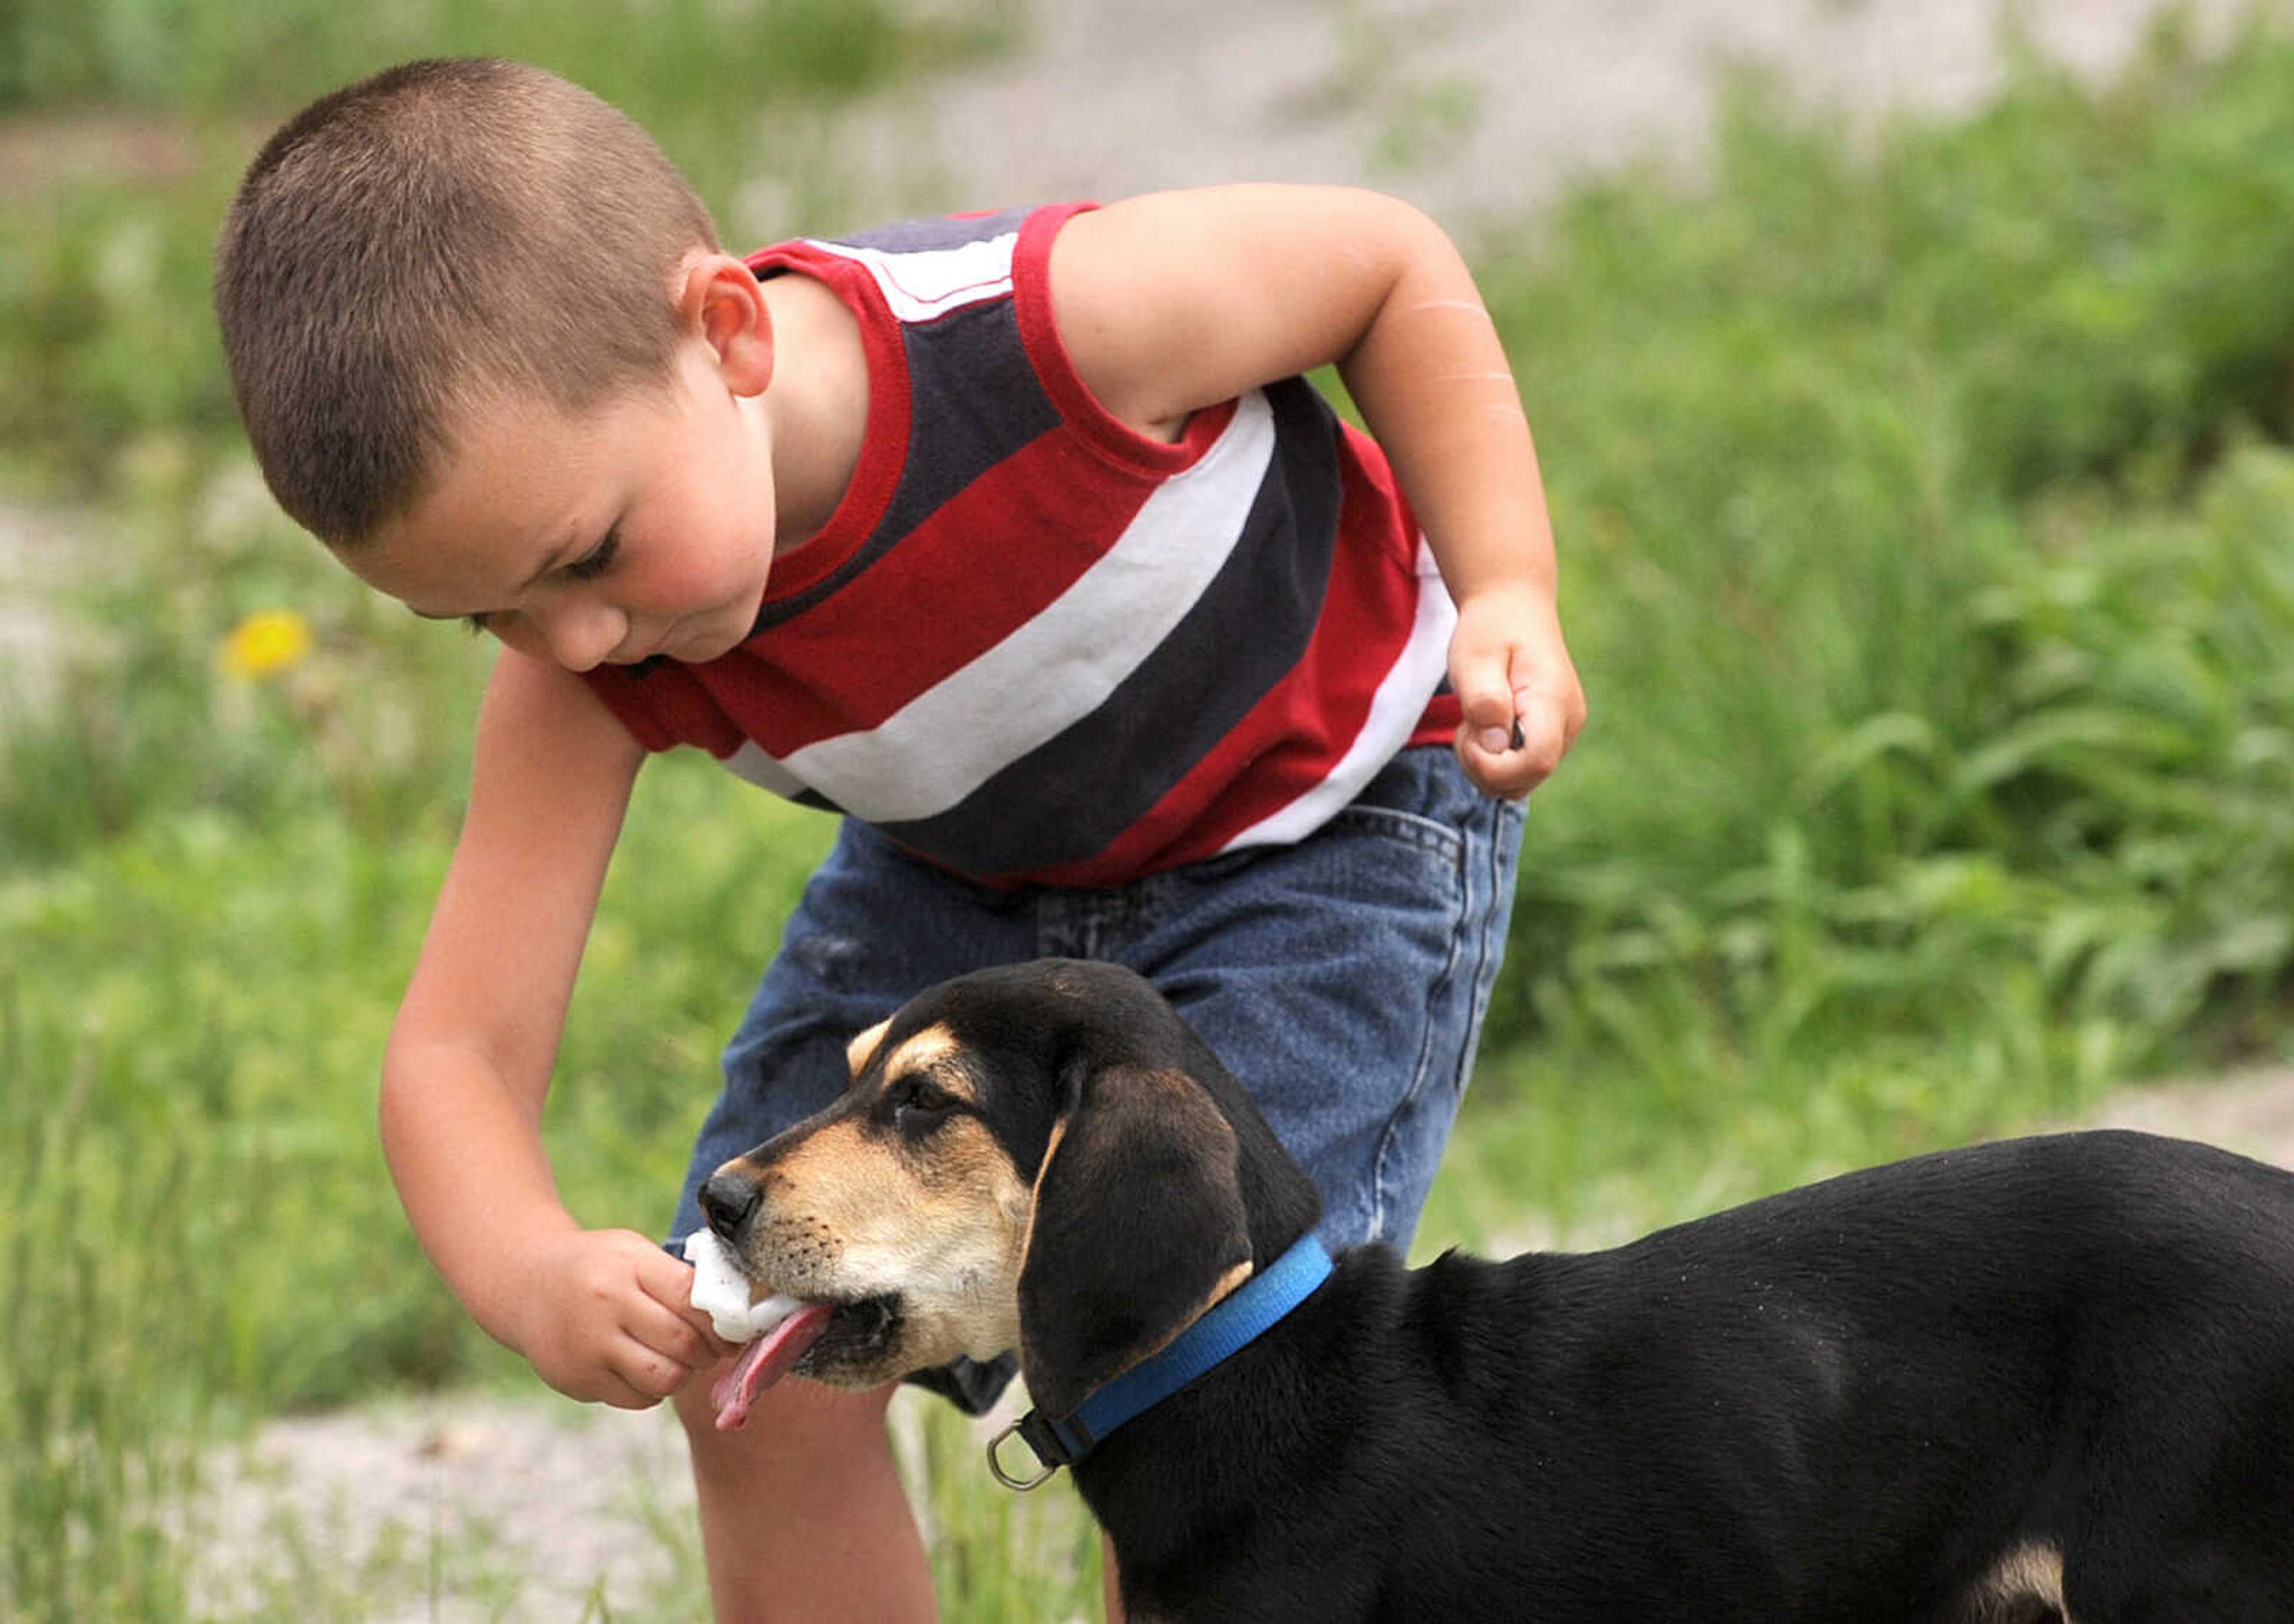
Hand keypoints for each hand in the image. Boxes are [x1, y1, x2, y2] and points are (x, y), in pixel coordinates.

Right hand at [506, 1226, 739, 1408]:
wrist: (526, 1284)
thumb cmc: (598, 1267)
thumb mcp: (635, 1252)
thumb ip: (678, 1278)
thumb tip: (734, 1313)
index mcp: (630, 1267)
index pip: (693, 1299)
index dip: (724, 1322)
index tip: (736, 1330)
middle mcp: (608, 1306)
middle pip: (683, 1344)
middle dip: (709, 1352)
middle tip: (713, 1350)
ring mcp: (590, 1347)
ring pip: (664, 1379)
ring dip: (685, 1375)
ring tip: (682, 1361)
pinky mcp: (578, 1380)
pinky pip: (638, 1399)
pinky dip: (654, 1390)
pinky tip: (647, 1369)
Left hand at [1447, 584, 1585, 799]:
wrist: (1512, 606)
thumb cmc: (1491, 629)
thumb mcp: (1476, 657)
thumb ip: (1484, 700)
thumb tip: (1495, 745)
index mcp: (1553, 701)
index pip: (1536, 762)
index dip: (1495, 767)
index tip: (1468, 737)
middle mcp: (1568, 722)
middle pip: (1527, 779)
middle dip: (1484, 768)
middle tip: (1464, 726)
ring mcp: (1564, 731)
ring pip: (1521, 781)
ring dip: (1486, 765)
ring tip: (1473, 723)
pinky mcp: (1552, 736)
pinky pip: (1521, 769)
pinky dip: (1494, 760)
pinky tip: (1484, 727)